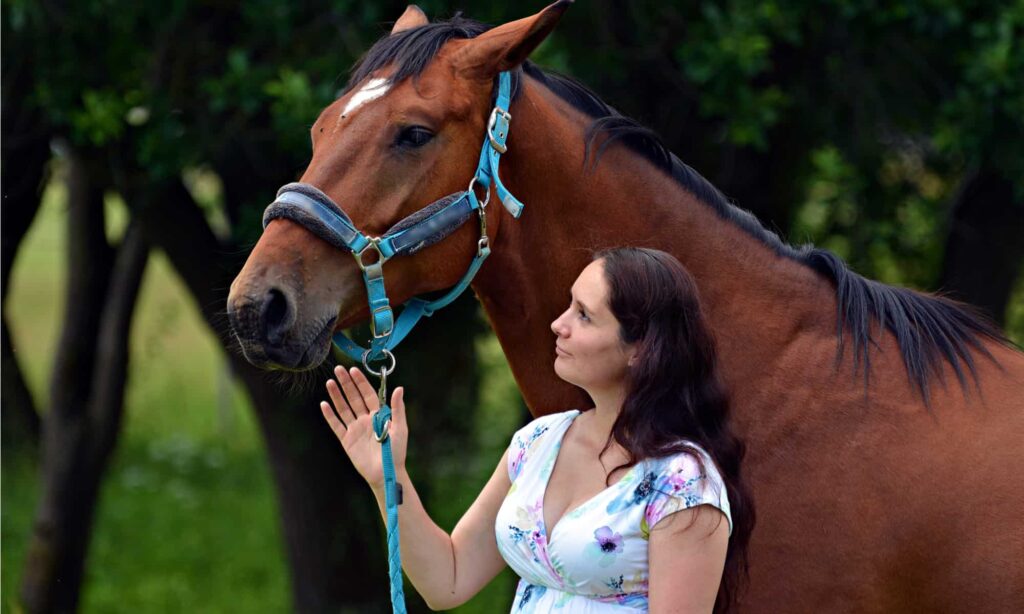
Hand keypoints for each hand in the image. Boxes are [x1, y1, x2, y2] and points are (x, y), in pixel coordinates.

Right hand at [320, 365, 407, 490]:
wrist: (385, 473)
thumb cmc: (396, 451)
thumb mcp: (400, 428)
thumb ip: (398, 408)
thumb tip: (399, 388)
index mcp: (378, 415)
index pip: (368, 394)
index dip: (360, 382)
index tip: (353, 370)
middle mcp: (365, 419)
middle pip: (354, 397)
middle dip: (346, 384)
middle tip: (338, 370)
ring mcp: (355, 429)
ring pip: (343, 408)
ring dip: (336, 395)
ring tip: (329, 382)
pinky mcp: (346, 440)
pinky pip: (336, 425)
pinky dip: (330, 415)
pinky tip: (324, 404)